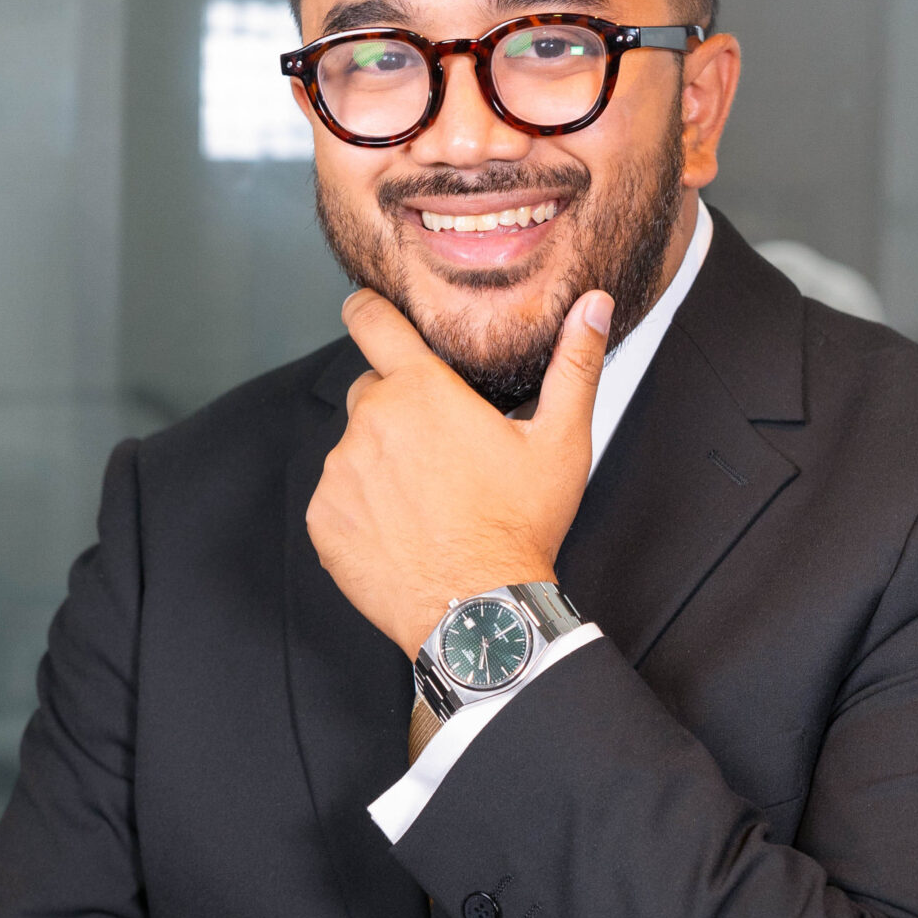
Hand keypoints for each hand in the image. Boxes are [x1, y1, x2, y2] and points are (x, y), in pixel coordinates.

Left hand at [307, 287, 613, 655]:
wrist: (479, 611)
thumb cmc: (520, 528)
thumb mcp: (560, 442)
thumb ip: (574, 364)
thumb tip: (593, 306)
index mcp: (421, 391)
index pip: (371, 320)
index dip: (368, 309)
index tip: (369, 313)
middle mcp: (371, 422)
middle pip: (371, 391)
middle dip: (399, 409)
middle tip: (441, 451)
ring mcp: (341, 472)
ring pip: (355, 447)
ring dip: (382, 461)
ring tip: (428, 500)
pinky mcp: (324, 518)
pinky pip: (338, 497)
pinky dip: (362, 507)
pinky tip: (403, 529)